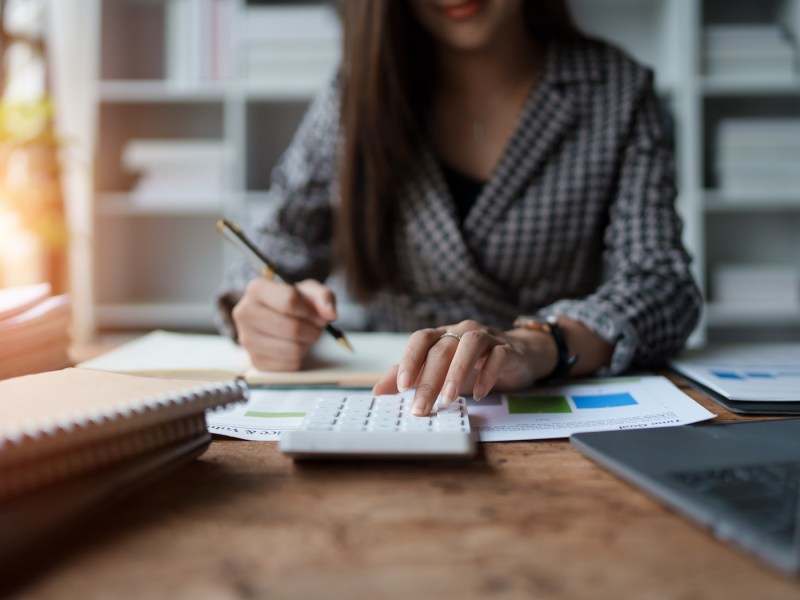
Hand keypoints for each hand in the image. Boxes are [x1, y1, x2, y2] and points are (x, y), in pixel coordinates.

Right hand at [232, 277, 337, 370]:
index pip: (290, 301)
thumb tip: (330, 315)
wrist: (279, 319)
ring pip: (292, 349)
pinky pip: (289, 365)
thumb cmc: (295, 303)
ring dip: (307, 344)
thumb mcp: (310, 291)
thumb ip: (324, 297)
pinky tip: (294, 346)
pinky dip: (299, 358)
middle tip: (316, 328)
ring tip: (304, 336)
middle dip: (312, 330)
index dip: (312, 311)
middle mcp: (245, 313)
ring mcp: (247, 339)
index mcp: (257, 289)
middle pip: (292, 328)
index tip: (319, 315)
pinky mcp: (255, 361)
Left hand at [372, 319, 556, 415]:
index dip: (410, 359)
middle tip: (421, 408)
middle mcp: (461, 331)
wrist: (517, 355)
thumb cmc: (471, 365)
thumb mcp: (439, 372)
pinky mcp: (508, 348)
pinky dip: (487, 373)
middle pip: (442, 349)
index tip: (402, 387)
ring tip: (448, 398)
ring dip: (457, 372)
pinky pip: (498, 355)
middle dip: (429, 380)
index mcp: (441, 336)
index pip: (421, 339)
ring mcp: (486, 337)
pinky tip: (480, 393)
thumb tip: (377, 391)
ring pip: (469, 344)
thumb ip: (409, 378)